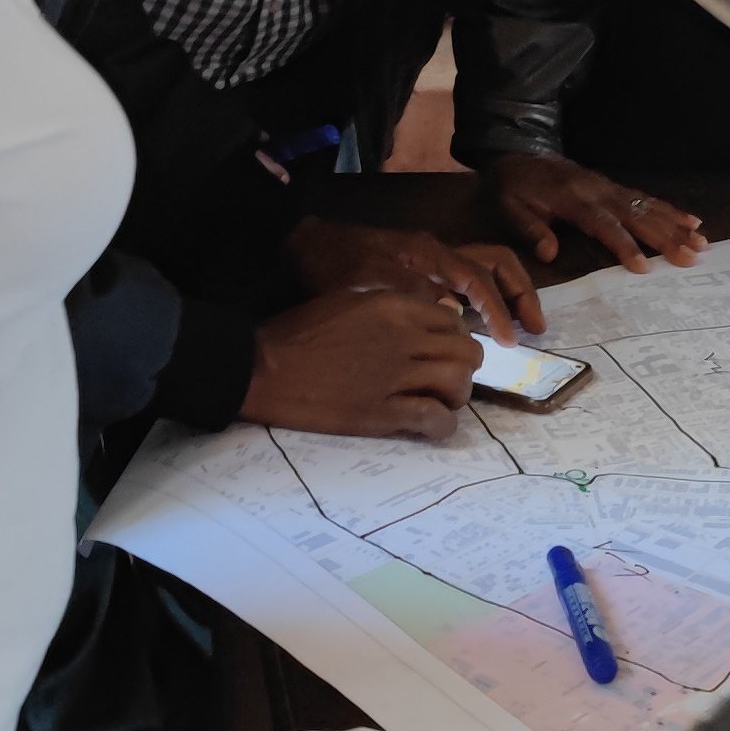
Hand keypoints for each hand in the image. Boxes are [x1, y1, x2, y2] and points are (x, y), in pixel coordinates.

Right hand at [242, 289, 479, 441]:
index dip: (453, 340)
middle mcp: (403, 337)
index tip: (441, 354)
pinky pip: (436, 420)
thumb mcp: (347, 303)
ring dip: (457, 397)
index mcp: (393, 307)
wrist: (262, 369)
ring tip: (440, 404)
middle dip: (464, 368)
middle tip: (445, 381)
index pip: (452, 320)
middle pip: (467, 351)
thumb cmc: (296, 335)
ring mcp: (395, 376)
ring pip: (459, 384)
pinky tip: (430, 427)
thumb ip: (386, 311)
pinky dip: (442, 426)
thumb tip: (418, 324)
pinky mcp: (382, 413)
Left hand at [283, 218, 543, 337]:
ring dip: (508, 293)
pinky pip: (467, 279)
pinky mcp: (425, 271)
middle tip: (536, 329)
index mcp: (428, 252)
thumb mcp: (366, 281)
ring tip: (520, 327)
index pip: (477, 278)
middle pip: (496, 262)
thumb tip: (452, 309)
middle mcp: (438, 252)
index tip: (508, 340)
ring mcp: (433, 259)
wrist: (306, 244)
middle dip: (520, 293)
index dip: (496, 309)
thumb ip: (410, 292)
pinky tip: (483, 328)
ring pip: (486, 267)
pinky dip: (485, 299)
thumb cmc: (334, 263)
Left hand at [490, 152, 707, 270]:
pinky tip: (691, 220)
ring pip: (647, 206)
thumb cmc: (511, 190)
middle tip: (691, 256)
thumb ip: (528, 228)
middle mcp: (597, 190)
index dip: (623, 245)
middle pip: (636, 215)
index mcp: (572, 198)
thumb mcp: (507, 208)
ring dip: (676, 224)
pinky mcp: (613, 187)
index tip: (642, 267)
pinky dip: (670, 210)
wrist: (515, 156)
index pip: (603, 224)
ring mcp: (608, 186)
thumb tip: (550, 252)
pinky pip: (645, 198)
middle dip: (665, 237)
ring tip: (702, 241)